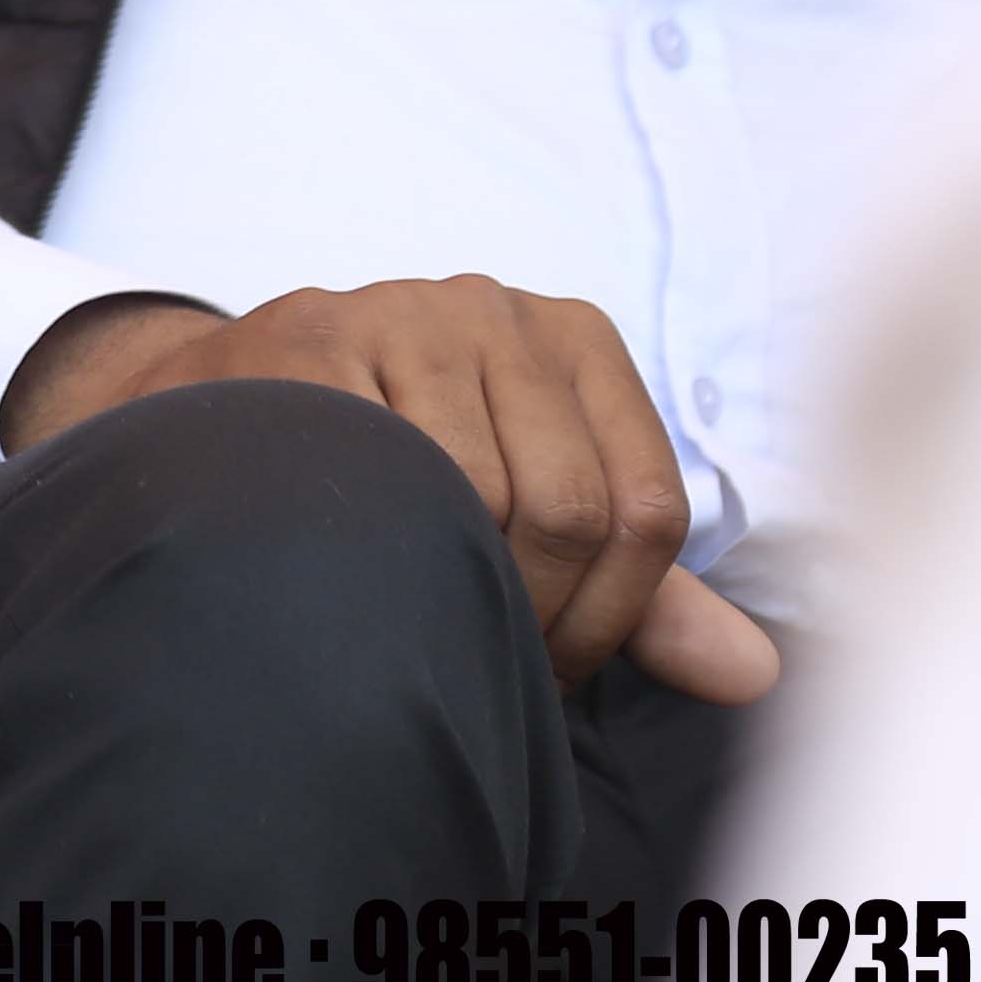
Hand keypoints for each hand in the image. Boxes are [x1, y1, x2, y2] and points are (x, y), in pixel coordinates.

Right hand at [0, 279, 783, 702]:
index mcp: (574, 339)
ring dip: (451, 587)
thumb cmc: (400, 466)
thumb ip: (642, 594)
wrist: (223, 409)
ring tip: (417, 610)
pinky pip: (383, 473)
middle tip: (477, 656)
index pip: (649, 509)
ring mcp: (400, 309)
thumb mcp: (529, 510)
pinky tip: (354, 558)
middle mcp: (496, 306)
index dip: (610, 620)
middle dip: (530, 615)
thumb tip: (757, 675)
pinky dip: (379, 543)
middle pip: (571, 508)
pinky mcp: (308, 332)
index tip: (551, 665)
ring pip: (479, 497)